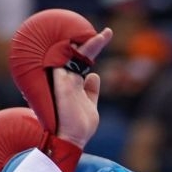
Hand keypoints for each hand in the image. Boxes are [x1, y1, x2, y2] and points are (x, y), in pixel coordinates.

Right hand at [49, 27, 110, 147]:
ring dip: (90, 44)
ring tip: (105, 36)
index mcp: (74, 83)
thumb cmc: (80, 125)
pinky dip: (75, 51)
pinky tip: (86, 42)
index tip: (105, 36)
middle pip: (79, 54)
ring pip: (74, 55)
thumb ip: (91, 91)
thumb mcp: (90, 105)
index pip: (83, 60)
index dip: (94, 48)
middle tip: (108, 33)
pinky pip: (65, 62)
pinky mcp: (62, 84)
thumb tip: (95, 75)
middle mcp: (68, 78)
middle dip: (93, 41)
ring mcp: (64, 80)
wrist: (73, 139)